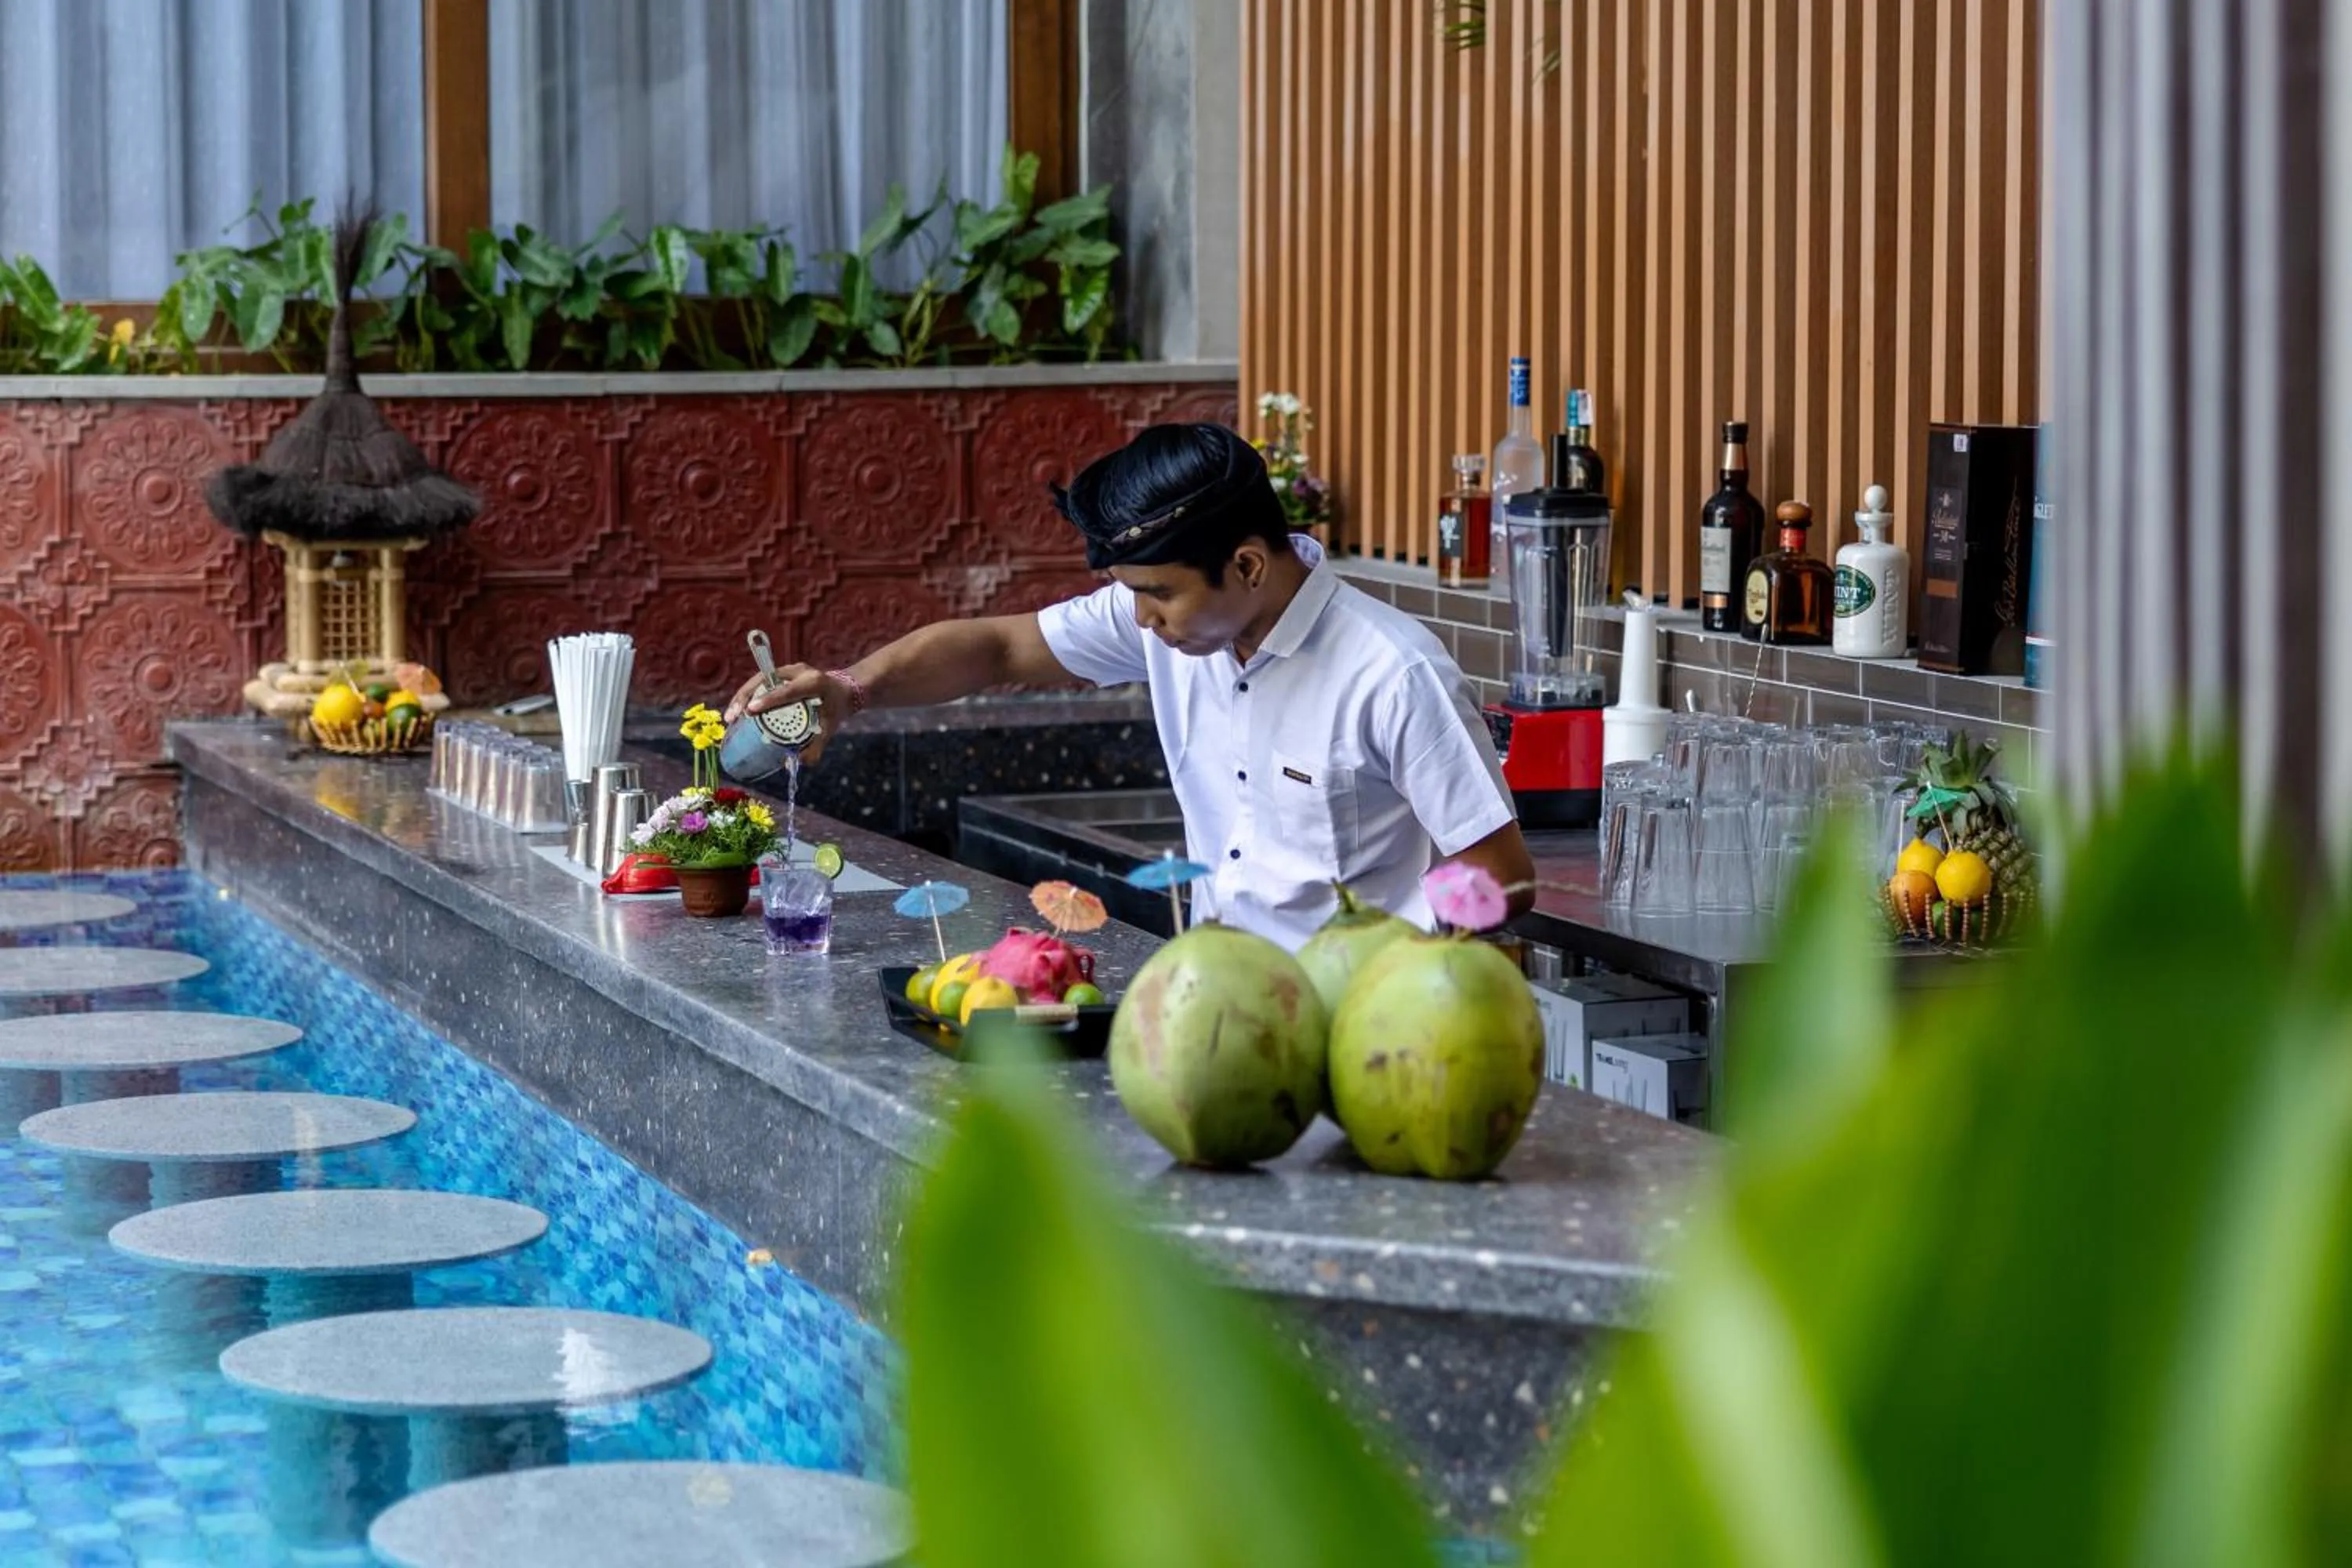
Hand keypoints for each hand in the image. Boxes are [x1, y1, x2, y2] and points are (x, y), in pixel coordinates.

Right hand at [723, 663, 851, 766]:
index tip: (750, 710)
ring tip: (730, 717)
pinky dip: (746, 696)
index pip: (788, 690)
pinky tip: (737, 711)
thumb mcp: (830, 727)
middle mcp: (798, 672)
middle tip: (732, 717)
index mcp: (813, 682)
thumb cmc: (835, 709)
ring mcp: (787, 671)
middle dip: (745, 697)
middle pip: (765, 680)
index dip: (768, 700)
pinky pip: (759, 683)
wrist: (842, 689)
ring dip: (741, 697)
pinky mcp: (779, 674)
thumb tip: (799, 762)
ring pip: (758, 680)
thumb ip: (817, 745)